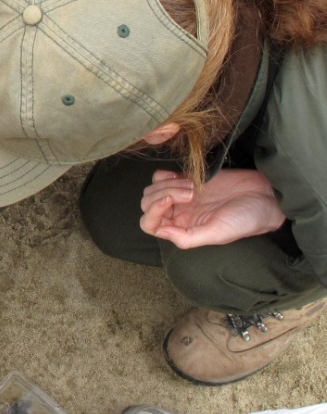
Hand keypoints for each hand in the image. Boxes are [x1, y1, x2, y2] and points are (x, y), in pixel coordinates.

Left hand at [140, 169, 285, 248]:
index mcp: (182, 230)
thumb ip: (187, 237)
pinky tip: (185, 177)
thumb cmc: (245, 219)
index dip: (153, 211)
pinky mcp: (187, 179)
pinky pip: (162, 176)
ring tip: (194, 187)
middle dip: (163, 194)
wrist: (265, 196)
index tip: (171, 200)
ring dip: (167, 184)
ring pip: (154, 188)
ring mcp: (181, 197)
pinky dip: (166, 175)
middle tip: (191, 193)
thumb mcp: (217, 233)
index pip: (149, 224)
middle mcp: (178, 214)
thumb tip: (161, 231)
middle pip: (148, 204)